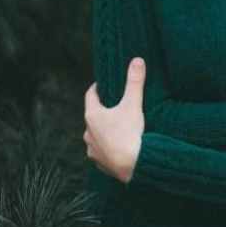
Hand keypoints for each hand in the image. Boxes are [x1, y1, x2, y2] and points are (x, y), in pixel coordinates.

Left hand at [83, 57, 145, 183]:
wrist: (133, 165)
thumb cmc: (130, 134)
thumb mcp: (133, 104)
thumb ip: (135, 82)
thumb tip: (137, 60)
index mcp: (93, 115)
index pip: (91, 96)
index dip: (97, 89)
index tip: (103, 85)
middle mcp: (88, 133)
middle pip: (93, 116)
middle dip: (103, 111)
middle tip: (115, 106)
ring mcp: (93, 149)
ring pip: (96, 136)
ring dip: (104, 131)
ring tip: (118, 128)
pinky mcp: (100, 163)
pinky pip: (102, 152)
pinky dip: (108, 148)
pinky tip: (118, 148)